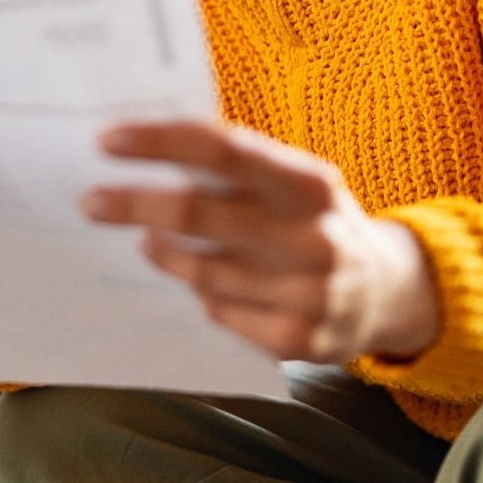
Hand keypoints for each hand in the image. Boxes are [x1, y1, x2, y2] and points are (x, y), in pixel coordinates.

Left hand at [79, 120, 438, 363]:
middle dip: (133, 205)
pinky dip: (203, 295)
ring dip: (163, 254)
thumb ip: (237, 166)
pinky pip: (221, 314)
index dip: (160, 142)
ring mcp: (309, 294)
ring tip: (148, 242)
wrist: (391, 292)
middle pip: (198, 215)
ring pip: (202, 272)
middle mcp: (313, 236)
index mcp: (309, 182)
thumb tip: (145, 147)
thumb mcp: (295, 180)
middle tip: (91, 201)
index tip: (107, 141)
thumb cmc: (317, 220)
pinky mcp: (300, 342)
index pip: (223, 150)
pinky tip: (202, 283)